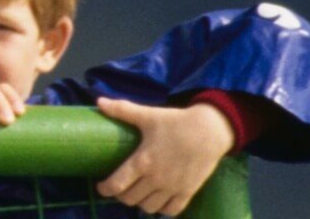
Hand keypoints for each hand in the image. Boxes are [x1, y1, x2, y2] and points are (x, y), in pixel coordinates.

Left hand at [95, 97, 234, 215]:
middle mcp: (156, 179)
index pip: (117, 184)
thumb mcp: (148, 115)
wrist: (210, 131)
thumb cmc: (176, 122)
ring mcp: (172, 188)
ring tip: (137, 193)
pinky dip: (162, 210)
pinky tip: (158, 201)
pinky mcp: (188, 192)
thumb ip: (122, 110)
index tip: (101, 187)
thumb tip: (99, 101)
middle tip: (120, 187)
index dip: (105, 189)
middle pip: (130, 199)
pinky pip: (171, 211)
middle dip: (120, 195)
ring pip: (149, 207)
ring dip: (140, 203)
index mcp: (142, 161)